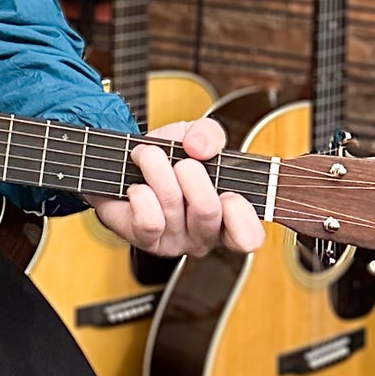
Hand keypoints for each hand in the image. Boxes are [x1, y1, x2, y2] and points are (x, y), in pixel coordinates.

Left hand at [85, 116, 266, 258]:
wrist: (125, 167)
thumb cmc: (167, 159)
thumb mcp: (196, 136)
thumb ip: (209, 133)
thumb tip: (199, 147)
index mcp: (228, 217)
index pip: (249, 238)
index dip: (240, 213)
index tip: (227, 191)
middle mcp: (204, 235)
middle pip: (207, 211)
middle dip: (191, 173)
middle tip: (181, 162)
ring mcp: (174, 241)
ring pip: (172, 205)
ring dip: (157, 170)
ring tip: (149, 157)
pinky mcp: (145, 240)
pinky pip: (148, 221)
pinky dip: (141, 194)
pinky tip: (137, 187)